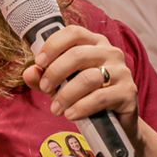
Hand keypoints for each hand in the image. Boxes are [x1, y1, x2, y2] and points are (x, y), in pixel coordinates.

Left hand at [22, 23, 137, 139]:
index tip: (39, 63)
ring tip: (56, 108)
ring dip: (66, 94)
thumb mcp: (62, 85)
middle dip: (55, 72)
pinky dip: (81, 107)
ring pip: (88, 77)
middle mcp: (110, 52)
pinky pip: (100, 97)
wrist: (117, 123)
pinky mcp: (128, 92)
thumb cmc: (87, 97)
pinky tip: (70, 115)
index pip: (73, 33)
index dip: (53, 45)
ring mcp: (122, 71)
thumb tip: (28, 72)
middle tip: (45, 89)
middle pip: (78, 54)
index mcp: (95, 43)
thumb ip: (44, 77)